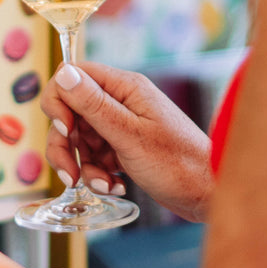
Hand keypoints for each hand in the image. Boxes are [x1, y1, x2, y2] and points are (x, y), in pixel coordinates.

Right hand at [41, 62, 213, 220]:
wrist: (207, 194)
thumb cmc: (179, 164)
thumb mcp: (130, 135)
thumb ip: (94, 105)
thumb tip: (63, 73)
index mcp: (125, 87)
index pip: (73, 76)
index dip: (59, 101)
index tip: (64, 130)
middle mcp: (121, 101)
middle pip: (70, 111)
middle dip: (65, 144)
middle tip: (71, 173)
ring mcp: (122, 124)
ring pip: (79, 137)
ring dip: (83, 165)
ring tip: (102, 185)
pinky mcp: (124, 146)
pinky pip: (94, 155)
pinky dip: (96, 173)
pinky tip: (113, 186)